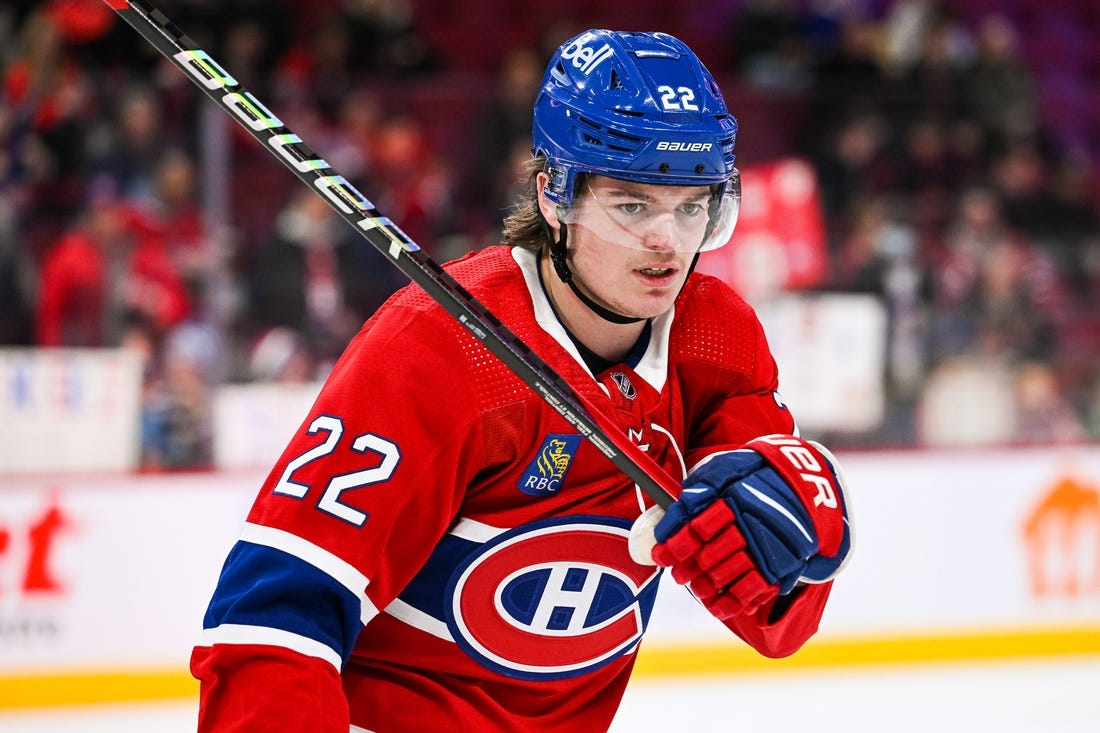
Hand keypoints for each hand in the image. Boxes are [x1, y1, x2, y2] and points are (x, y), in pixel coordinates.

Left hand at [632, 435, 851, 618]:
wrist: (803, 482)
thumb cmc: (751, 475)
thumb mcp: (724, 469)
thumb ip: (698, 491)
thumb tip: (672, 515)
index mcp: (734, 497)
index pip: (698, 528)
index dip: (676, 545)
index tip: (662, 554)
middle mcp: (752, 523)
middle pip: (712, 555)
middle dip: (689, 569)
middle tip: (678, 576)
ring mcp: (769, 546)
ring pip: (731, 575)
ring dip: (707, 587)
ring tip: (697, 589)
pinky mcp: (784, 563)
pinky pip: (755, 589)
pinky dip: (734, 602)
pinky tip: (717, 606)